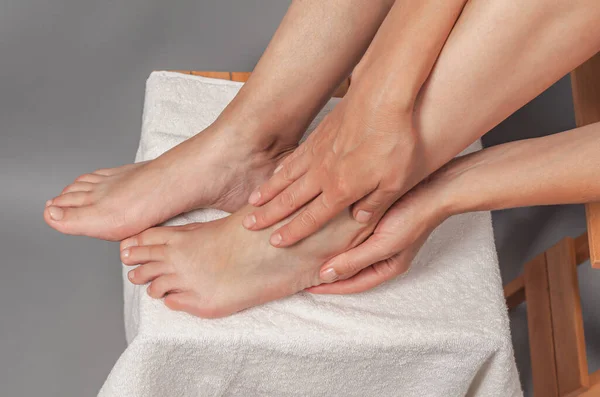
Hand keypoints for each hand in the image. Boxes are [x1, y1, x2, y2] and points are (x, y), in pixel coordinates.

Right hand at [242, 91, 425, 247]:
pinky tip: (275, 172)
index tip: (275, 242)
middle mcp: (323, 174)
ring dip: (268, 192)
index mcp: (341, 189)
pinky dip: (280, 168)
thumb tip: (360, 219)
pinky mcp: (319, 134)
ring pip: (286, 177)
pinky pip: (294, 157)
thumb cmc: (396, 139)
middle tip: (249, 225)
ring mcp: (318, 152)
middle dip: (269, 215)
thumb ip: (376, 203)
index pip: (311, 217)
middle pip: (289, 199)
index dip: (292, 231)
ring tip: (253, 202)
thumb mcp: (396, 181)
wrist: (385, 94)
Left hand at [306, 172, 452, 293]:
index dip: (328, 287)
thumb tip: (325, 275)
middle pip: (350, 271)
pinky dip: (337, 237)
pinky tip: (323, 230)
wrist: (435, 187)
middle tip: (302, 272)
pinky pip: (353, 236)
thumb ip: (355, 260)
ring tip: (308, 253)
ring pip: (350, 253)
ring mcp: (381, 239)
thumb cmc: (413, 217)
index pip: (351, 284)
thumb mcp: (383, 244)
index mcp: (386, 267)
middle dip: (328, 273)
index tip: (304, 286)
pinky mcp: (378, 222)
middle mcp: (383, 256)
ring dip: (331, 254)